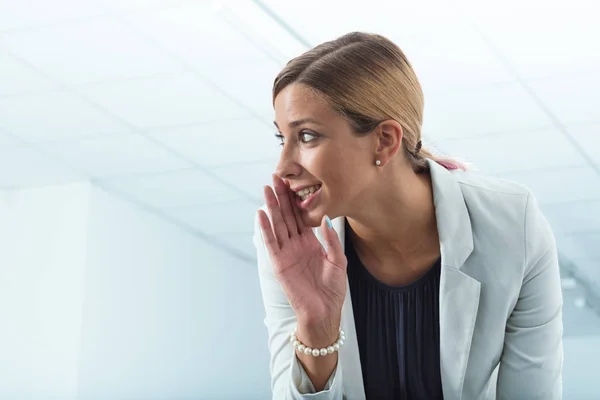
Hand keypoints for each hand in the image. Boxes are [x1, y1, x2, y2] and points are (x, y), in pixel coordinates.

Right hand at [257, 175, 347, 336]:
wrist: (325, 312)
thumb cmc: (333, 290)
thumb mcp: (338, 261)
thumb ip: (331, 240)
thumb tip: (324, 219)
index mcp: (310, 243)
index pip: (301, 216)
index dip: (296, 199)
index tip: (292, 182)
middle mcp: (296, 245)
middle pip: (287, 215)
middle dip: (281, 197)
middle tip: (275, 177)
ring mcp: (286, 253)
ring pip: (277, 224)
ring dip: (271, 207)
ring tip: (266, 189)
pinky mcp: (279, 263)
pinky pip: (271, 242)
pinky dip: (265, 228)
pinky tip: (261, 214)